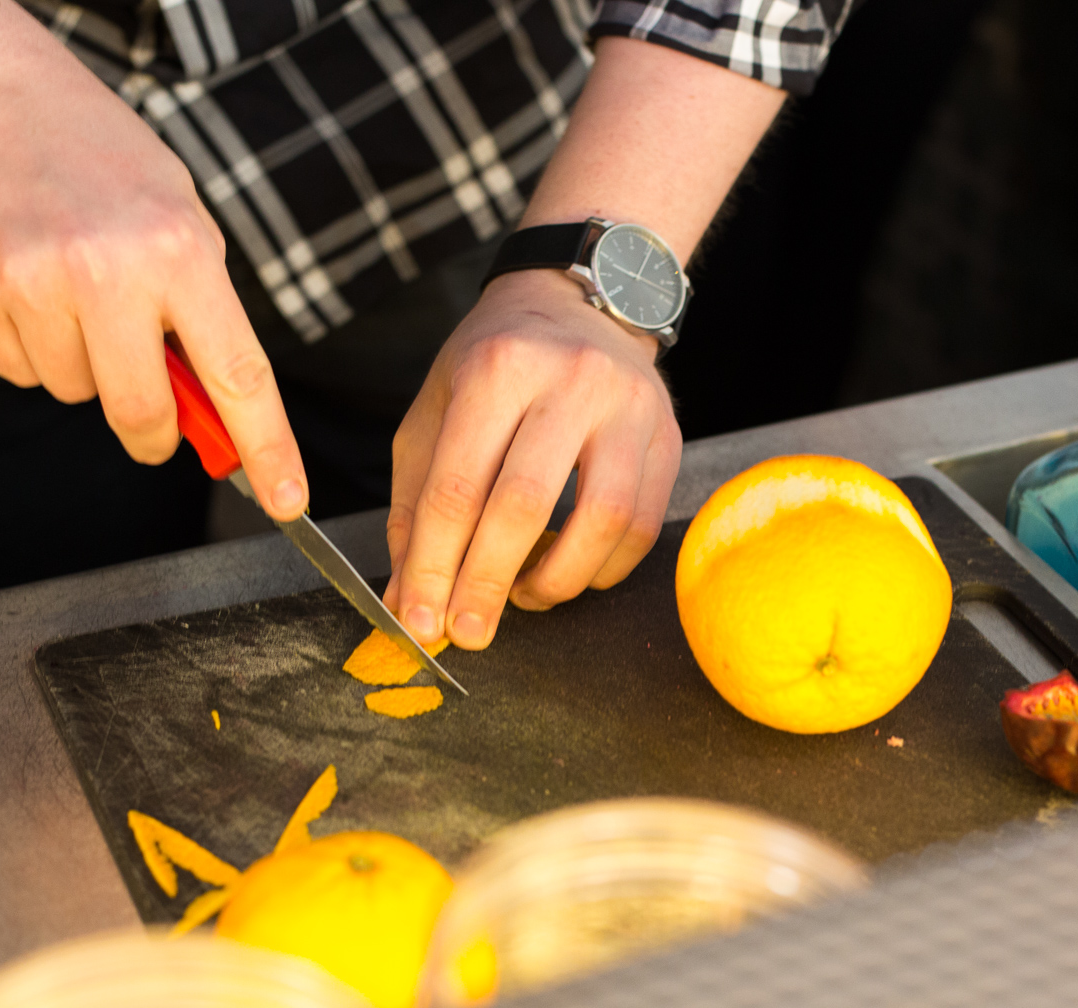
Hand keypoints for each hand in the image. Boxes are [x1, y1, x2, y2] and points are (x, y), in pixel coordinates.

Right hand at [0, 31, 306, 518]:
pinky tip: (30, 287)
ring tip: (75, 292)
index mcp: (181, 252)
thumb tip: (217, 421)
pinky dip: (32, 348)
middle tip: (154, 420)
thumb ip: (203, 320)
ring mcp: (33, 283)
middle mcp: (107, 270)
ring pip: (75, 393)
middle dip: (154, 432)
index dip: (267, 447)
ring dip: (85, 368)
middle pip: (141, 413)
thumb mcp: (183, 224)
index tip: (287, 500)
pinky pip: (19, 372)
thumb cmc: (108, 169)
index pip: (238, 375)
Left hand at [385, 270, 682, 649]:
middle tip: (469, 633)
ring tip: (524, 598)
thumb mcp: (435, 412)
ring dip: (557, 581)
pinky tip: (570, 572)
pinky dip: (603, 568)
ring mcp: (628, 408)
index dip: (436, 565)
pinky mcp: (668, 436)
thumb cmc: (496, 363)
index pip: (458, 487)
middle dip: (488, 584)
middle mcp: (569, 381)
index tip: (422, 620)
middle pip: (525, 506)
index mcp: (497, 369)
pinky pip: (642, 526)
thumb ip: (414, 505)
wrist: (580, 304)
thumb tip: (410, 598)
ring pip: (602, 521)